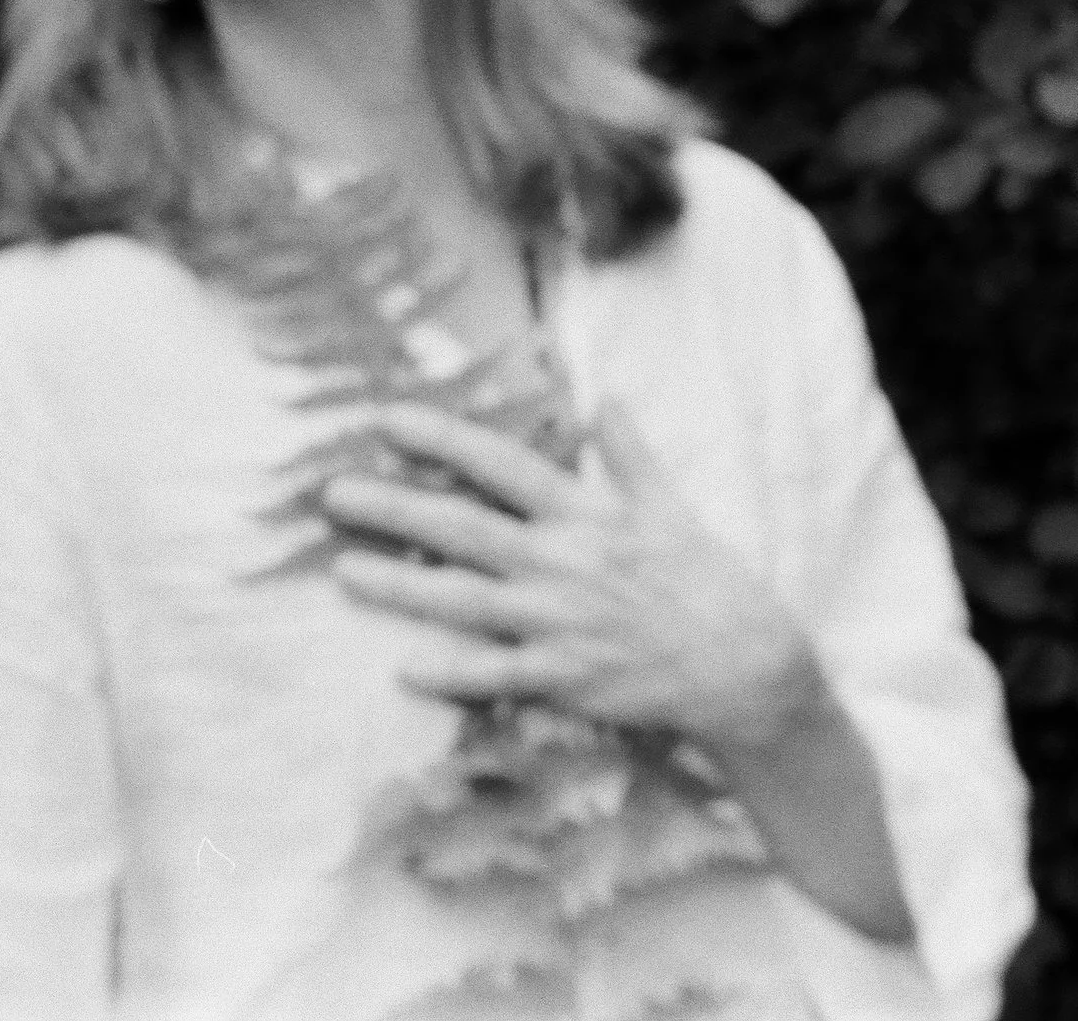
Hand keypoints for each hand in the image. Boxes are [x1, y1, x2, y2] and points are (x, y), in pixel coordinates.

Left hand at [317, 398, 823, 758]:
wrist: (745, 664)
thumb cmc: (708, 581)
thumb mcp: (672, 507)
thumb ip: (631, 454)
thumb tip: (606, 400)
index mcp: (586, 514)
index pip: (501, 464)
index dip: (441, 440)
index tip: (387, 420)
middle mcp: (564, 563)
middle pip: (463, 529)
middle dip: (393, 509)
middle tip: (333, 494)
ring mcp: (561, 622)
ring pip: (464, 601)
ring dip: (399, 586)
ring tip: (343, 571)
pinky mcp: (567, 677)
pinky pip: (498, 676)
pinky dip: (453, 673)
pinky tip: (405, 668)